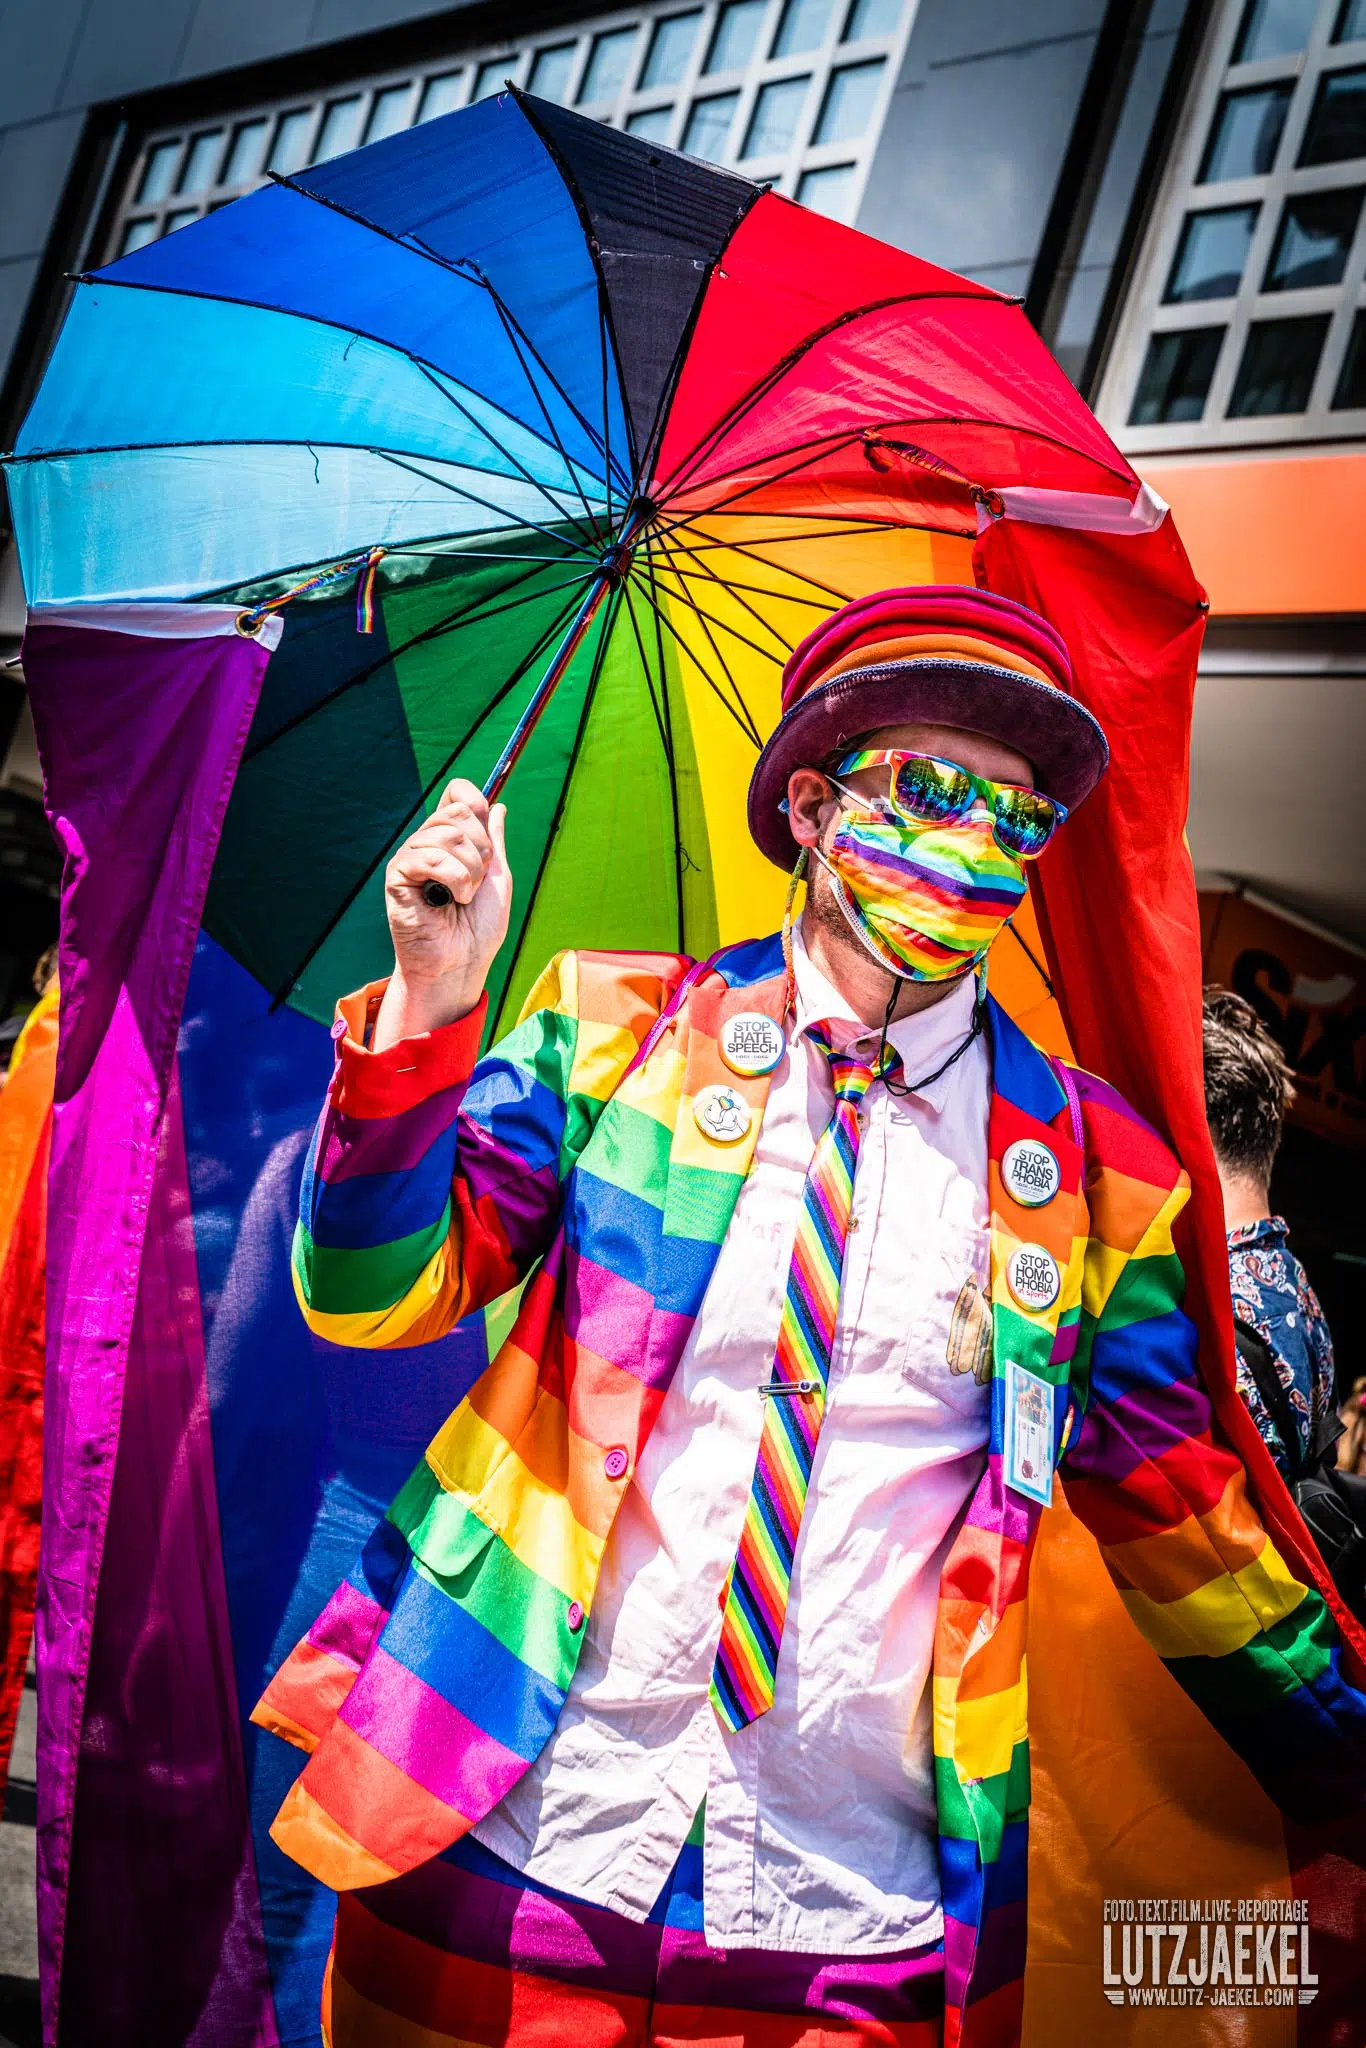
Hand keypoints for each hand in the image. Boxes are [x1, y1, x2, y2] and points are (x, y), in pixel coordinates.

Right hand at [373, 781, 511, 1047]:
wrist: (461, 963)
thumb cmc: (478, 929)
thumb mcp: (496, 878)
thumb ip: (494, 841)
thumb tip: (497, 805)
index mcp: (450, 840)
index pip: (458, 793)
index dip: (477, 806)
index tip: (488, 843)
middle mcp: (427, 842)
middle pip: (458, 811)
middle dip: (481, 850)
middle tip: (474, 883)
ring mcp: (411, 857)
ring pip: (448, 834)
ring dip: (469, 871)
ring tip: (462, 898)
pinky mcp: (398, 875)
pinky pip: (429, 856)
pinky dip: (452, 879)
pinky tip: (449, 901)